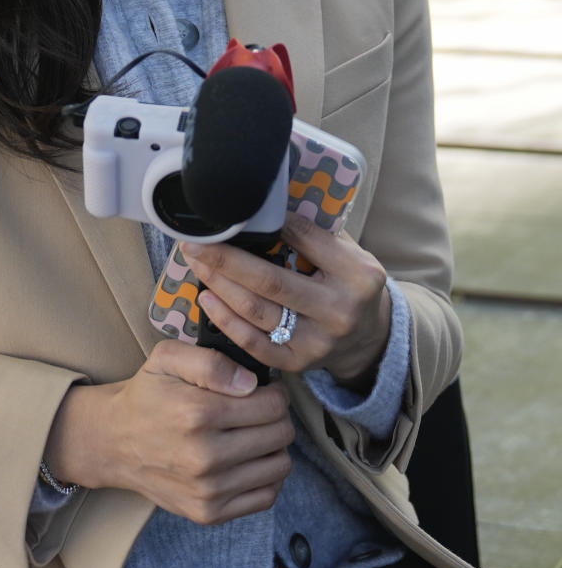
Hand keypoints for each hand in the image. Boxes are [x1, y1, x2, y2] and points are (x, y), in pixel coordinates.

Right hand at [43, 339, 294, 524]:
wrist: (114, 442)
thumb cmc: (146, 396)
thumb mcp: (167, 359)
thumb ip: (211, 361)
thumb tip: (251, 383)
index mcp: (197, 413)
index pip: (273, 405)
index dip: (274, 392)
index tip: (262, 390)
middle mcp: (205, 456)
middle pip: (281, 434)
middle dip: (277, 416)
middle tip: (258, 410)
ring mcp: (208, 490)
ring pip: (280, 466)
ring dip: (273, 446)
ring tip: (253, 434)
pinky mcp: (209, 513)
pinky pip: (266, 496)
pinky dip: (266, 477)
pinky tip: (248, 460)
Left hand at [181, 216, 391, 389]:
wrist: (370, 338)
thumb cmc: (350, 283)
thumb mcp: (349, 252)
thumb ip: (315, 232)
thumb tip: (267, 205)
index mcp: (355, 274)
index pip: (304, 238)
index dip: (268, 223)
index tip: (236, 210)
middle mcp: (337, 310)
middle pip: (271, 280)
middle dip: (226, 258)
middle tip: (196, 240)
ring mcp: (317, 341)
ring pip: (256, 311)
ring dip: (219, 284)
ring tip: (196, 262)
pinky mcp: (298, 362)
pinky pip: (254, 343)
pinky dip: (226, 320)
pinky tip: (207, 298)